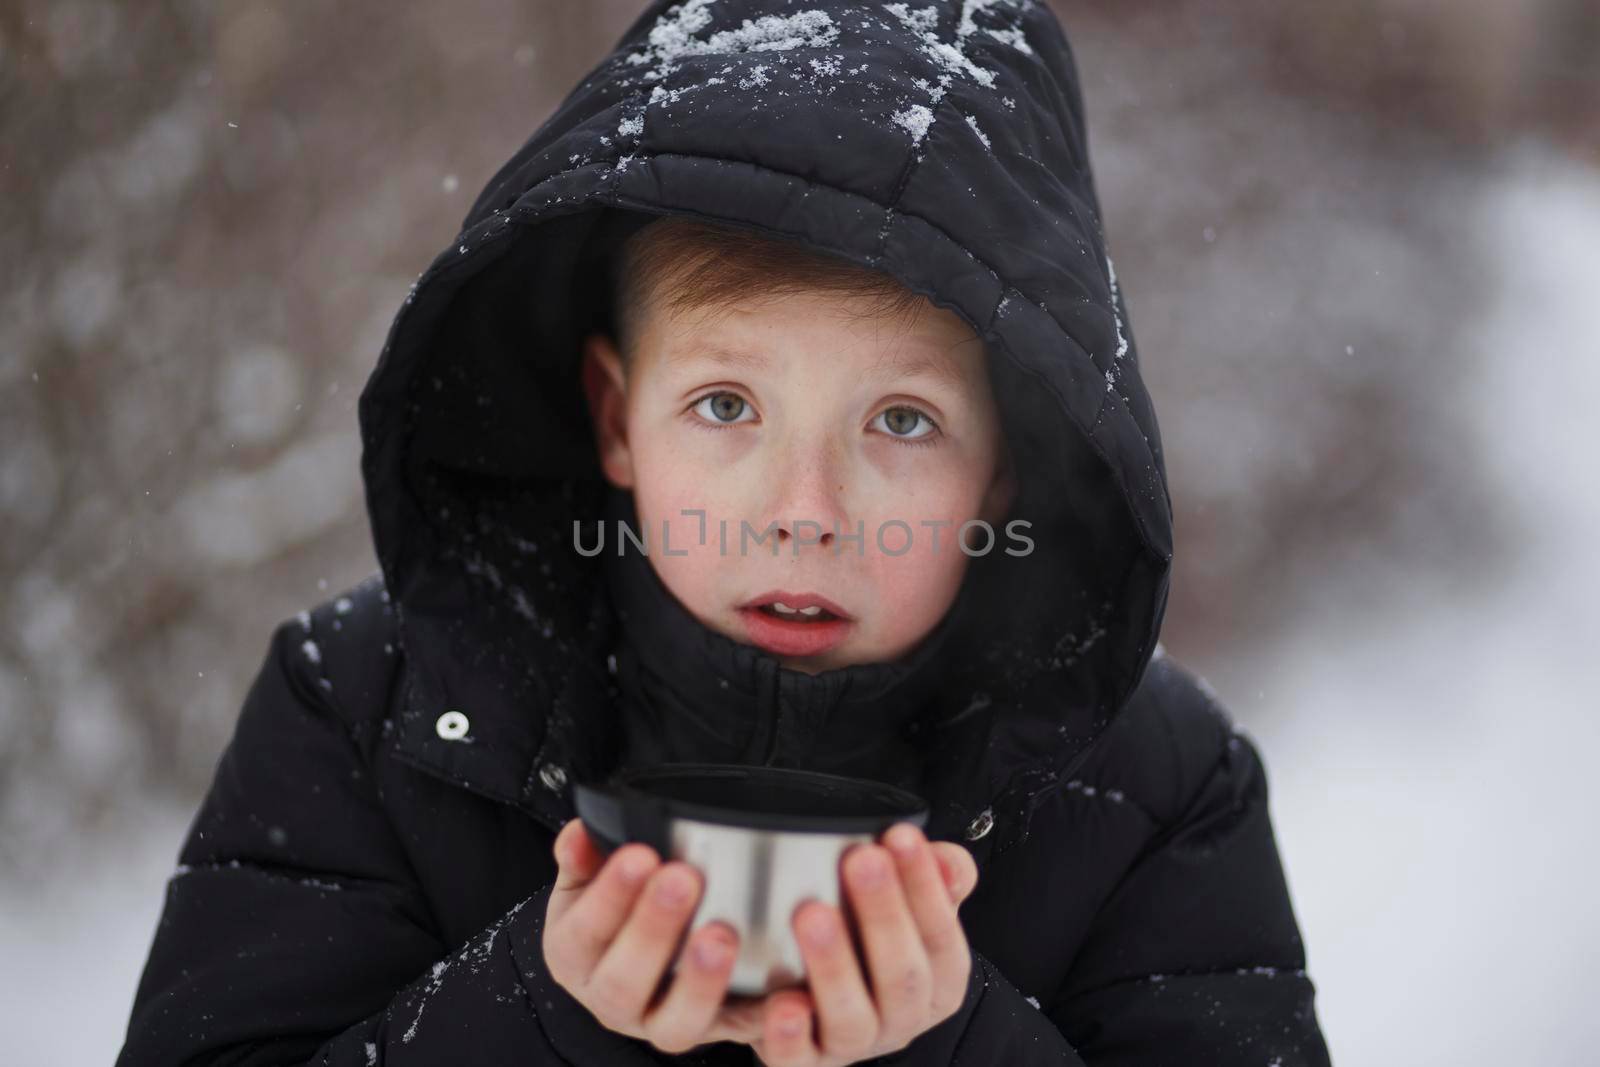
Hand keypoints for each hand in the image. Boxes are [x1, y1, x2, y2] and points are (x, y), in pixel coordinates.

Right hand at [541, 819, 762, 1053]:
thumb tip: (581, 834)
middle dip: (653, 930)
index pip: (582, 933)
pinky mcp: (713, 1030)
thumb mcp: (588, 883)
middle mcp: (612, 1000)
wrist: (640, 963)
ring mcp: (660, 1022)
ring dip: (700, 981)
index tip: (639, 856)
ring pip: (675, 1022)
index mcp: (576, 958)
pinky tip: (783, 986)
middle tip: (683, 880)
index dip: (609, 897)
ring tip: (722, 935)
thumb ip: (585, 858)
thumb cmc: (615, 916)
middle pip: (622, 983)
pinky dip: (760, 1014)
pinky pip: (737, 1030)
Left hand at [750, 823, 980, 1066]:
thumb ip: (932, 875)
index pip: (942, 937)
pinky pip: (798, 1062)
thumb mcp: (906, 904)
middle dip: (884, 914)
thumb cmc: (864, 939)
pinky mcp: (804, 1063)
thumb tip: (947, 860)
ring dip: (834, 966)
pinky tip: (781, 1001)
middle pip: (903, 978)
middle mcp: (900, 1019)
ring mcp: (853, 1045)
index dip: (925, 888)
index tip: (901, 837)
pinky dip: (789, 1035)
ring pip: (852, 1020)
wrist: (809, 996)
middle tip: (861, 860)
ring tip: (812, 913)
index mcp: (936, 982)